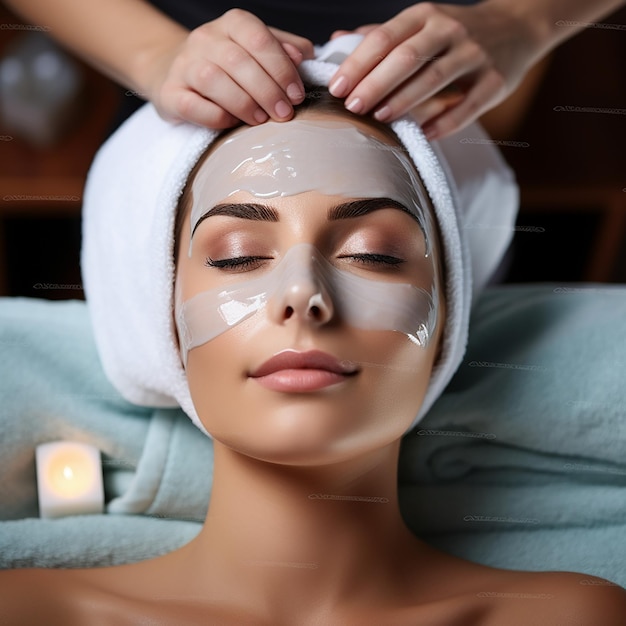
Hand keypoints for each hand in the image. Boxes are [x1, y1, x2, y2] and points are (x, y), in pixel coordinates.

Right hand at [144, 9, 314, 128]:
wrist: (177, 73)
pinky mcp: (170, 93)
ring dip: (243, 103)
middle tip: (284, 113)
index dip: (281, 69)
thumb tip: (304, 56)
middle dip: (267, 91)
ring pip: (213, 80)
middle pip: (238, 61)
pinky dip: (216, 116)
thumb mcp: (258, 50)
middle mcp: (205, 38)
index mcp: (232, 24)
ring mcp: (184, 65)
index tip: (296, 95)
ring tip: (261, 119)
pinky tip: (233, 123)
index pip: (259, 39)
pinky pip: (192, 106)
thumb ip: (283, 50)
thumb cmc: (230, 66)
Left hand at [328, 2, 541, 138]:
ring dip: (404, 101)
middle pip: (407, 58)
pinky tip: (423, 133)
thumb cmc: (454, 33)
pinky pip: (467, 106)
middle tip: (352, 108)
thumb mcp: (420, 23)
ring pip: (434, 79)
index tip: (336, 88)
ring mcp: (475, 54)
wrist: (517, 27)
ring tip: (379, 118)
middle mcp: (450, 29)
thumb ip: (382, 35)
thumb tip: (337, 38)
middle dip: (375, 84)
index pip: (385, 38)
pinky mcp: (495, 81)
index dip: (358, 64)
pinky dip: (444, 122)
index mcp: (425, 15)